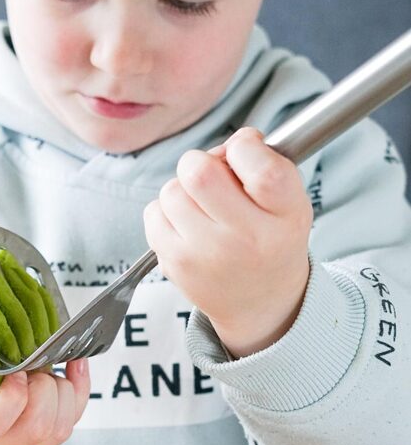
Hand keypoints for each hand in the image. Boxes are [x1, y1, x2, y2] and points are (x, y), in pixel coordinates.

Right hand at [0, 320, 90, 444]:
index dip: (12, 398)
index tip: (15, 371)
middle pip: (36, 426)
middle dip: (45, 387)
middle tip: (33, 363)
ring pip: (58, 429)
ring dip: (64, 390)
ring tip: (48, 365)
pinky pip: (68, 424)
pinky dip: (78, 391)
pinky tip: (73, 364)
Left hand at [143, 127, 312, 356]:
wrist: (261, 303)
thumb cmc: (272, 241)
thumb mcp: (290, 201)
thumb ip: (267, 162)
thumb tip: (233, 141)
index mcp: (283, 214)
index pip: (254, 161)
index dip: (243, 147)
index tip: (244, 155)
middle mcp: (245, 238)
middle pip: (197, 172)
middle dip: (201, 164)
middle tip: (215, 180)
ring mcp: (206, 255)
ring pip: (171, 191)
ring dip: (182, 190)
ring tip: (202, 209)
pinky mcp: (177, 265)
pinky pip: (153, 214)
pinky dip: (165, 212)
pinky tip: (187, 226)